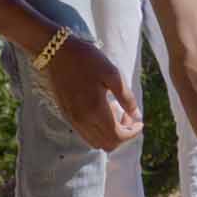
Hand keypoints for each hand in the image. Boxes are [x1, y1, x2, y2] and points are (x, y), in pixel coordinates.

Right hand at [44, 35, 143, 149]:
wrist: (57, 52)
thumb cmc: (87, 60)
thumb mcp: (113, 74)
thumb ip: (126, 97)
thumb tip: (137, 115)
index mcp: (95, 111)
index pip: (117, 137)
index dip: (132, 133)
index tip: (140, 122)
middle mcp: (82, 120)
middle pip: (108, 143)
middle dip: (123, 134)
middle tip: (129, 115)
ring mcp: (73, 119)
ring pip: (96, 142)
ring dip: (110, 134)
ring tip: (117, 112)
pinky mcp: (67, 115)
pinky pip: (86, 134)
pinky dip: (99, 130)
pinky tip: (103, 111)